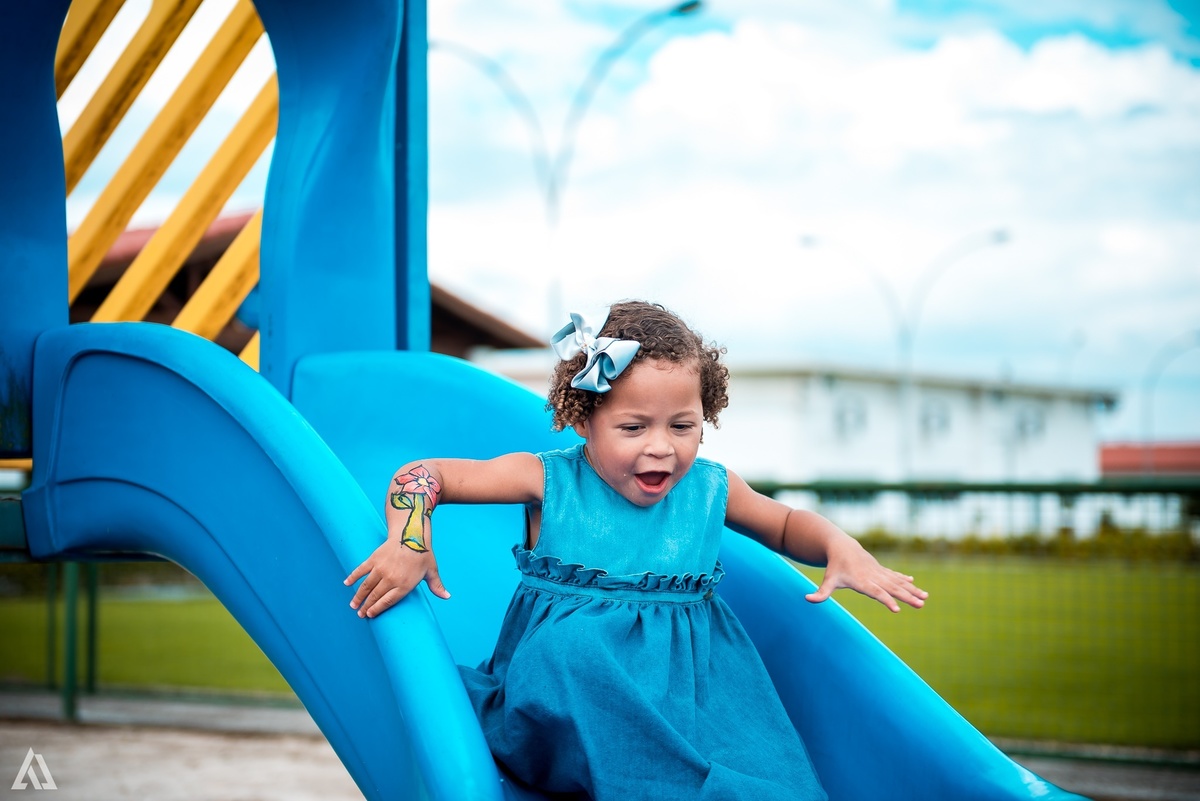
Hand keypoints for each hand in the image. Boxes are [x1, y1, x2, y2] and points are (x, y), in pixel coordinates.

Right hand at [344, 538, 450, 618]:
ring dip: (358, 596)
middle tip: (359, 614)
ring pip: (366, 586)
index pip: (387, 602)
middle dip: (365, 607)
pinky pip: (361, 570)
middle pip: (375, 596)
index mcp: (404, 585)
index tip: (370, 615)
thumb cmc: (423, 553)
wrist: (412, 533)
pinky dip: (353, 577)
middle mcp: (391, 579)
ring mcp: (381, 569)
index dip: (377, 609)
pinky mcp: (374, 559)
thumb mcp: (431, 570)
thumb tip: (447, 596)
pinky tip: (347, 584)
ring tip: (353, 604)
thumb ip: (437, 585)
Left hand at [805, 539, 927, 612]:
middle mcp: (873, 577)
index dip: (886, 601)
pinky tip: (914, 584)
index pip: (877, 592)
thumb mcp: (828, 580)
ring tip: (925, 598)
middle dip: (907, 597)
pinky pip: (895, 576)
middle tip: (921, 604)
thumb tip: (807, 599)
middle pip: (893, 588)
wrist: (841, 546)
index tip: (897, 610)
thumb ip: (821, 592)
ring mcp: (879, 572)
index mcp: (862, 581)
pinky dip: (905, 581)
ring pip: (898, 582)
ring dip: (912, 590)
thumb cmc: (834, 567)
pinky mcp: (881, 570)